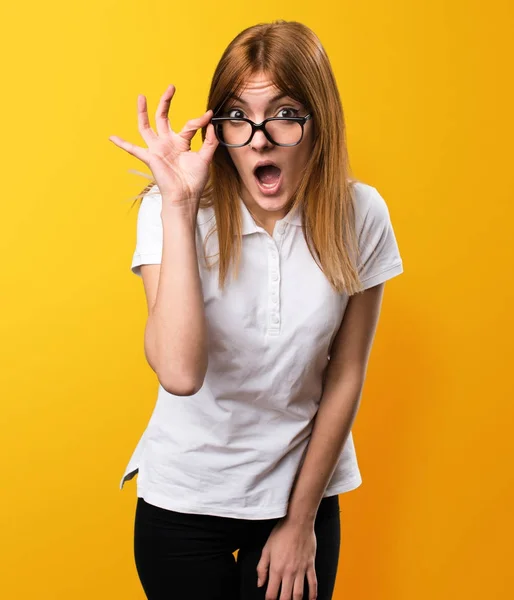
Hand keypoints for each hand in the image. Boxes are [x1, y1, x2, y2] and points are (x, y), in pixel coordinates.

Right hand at [108, 84, 218, 207]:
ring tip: (141, 97)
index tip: (209, 114)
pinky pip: (133, 150)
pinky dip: (122, 144)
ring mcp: (157, 149)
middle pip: (163, 118)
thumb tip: (211, 124)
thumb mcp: (205, 158)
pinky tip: (111, 137)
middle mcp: (167, 143)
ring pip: (146, 127)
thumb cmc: (194, 180)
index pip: (189, 125)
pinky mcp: (150, 158)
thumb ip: (210, 141)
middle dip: (165, 102)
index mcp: (181, 143)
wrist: (186, 196)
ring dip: (143, 112)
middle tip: (170, 87)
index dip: (199, 120)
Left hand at [256, 518, 317, 599]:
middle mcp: (289, 572)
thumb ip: (262, 568)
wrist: (297, 522)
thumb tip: (260, 584)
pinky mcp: (311, 565)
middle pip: (286, 597)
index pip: (272, 593)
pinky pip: (313, 583)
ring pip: (299, 594)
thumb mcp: (266, 549)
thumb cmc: (281, 532)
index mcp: (276, 569)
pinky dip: (313, 594)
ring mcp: (301, 570)